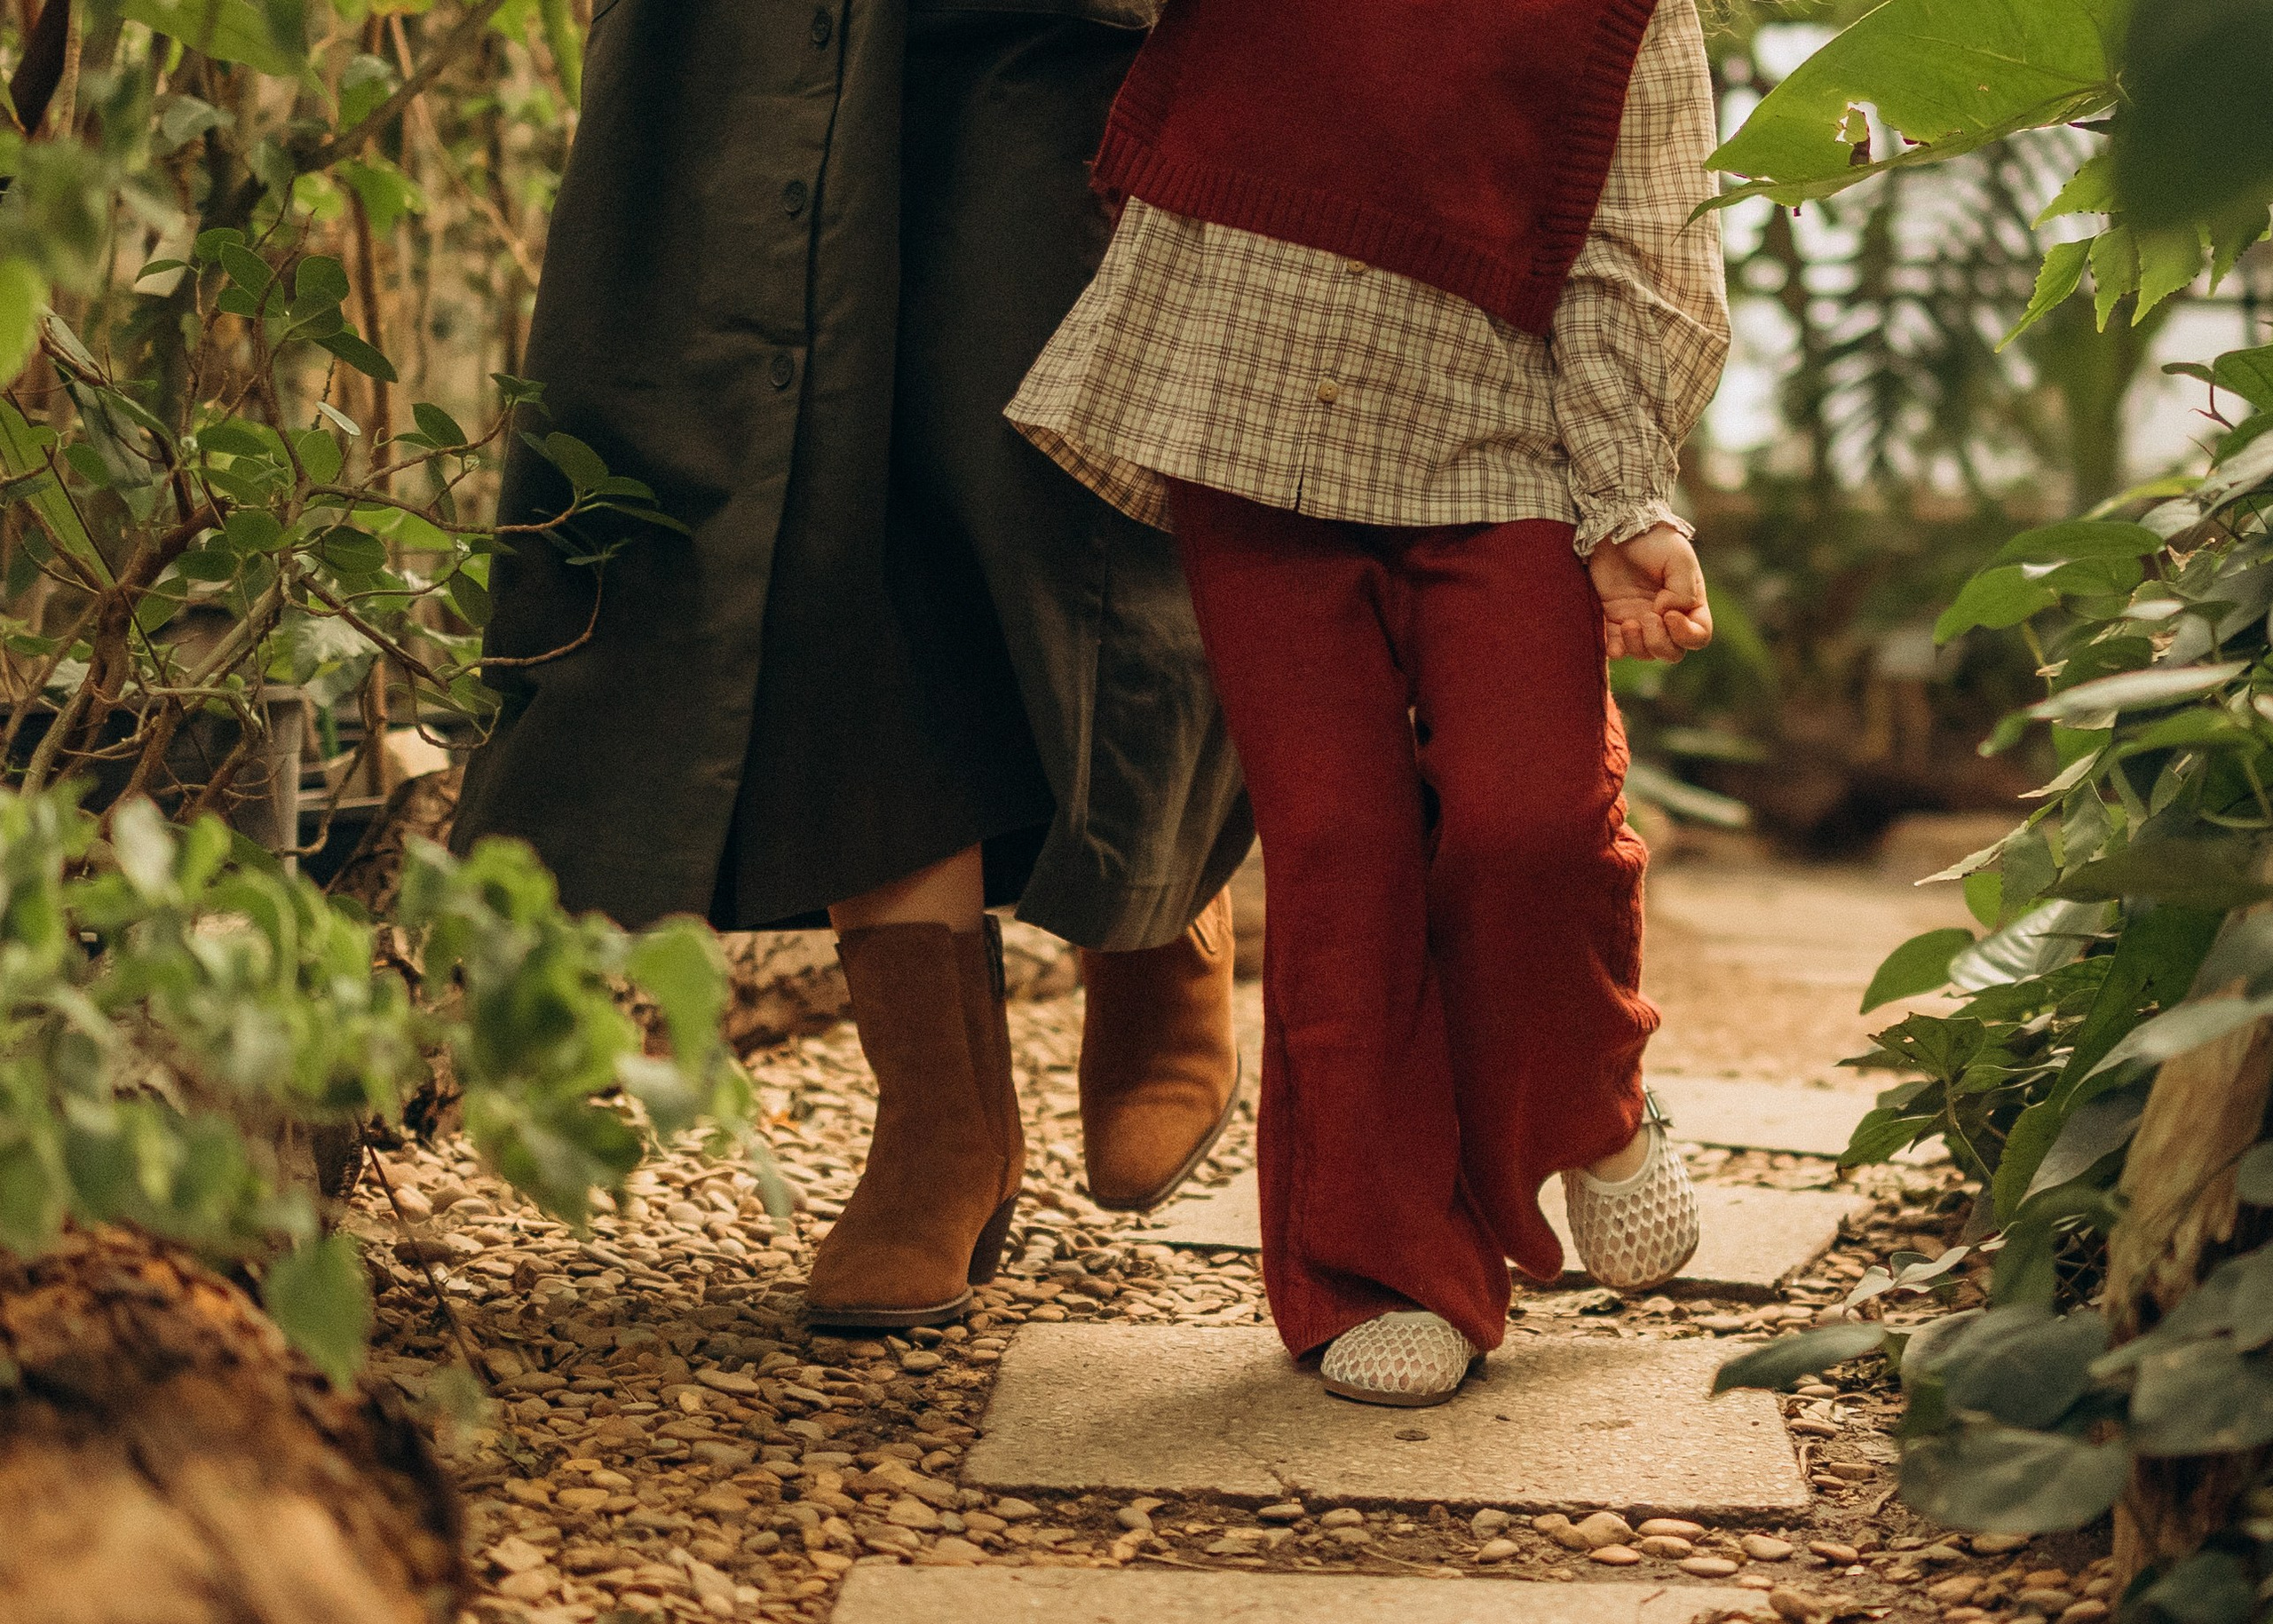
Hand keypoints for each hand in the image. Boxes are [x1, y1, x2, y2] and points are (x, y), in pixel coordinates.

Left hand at [1588, 523, 1712, 661]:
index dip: (1686, 635)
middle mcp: (1667, 618)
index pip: (1698, 636)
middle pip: (1672, 653)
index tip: (1669, 614)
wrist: (1618, 528)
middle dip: (1660, 643)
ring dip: (1638, 646)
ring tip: (1628, 622)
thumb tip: (1666, 616)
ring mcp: (1641, 621)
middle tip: (1648, 617)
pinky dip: (1617, 650)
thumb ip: (1681, 591)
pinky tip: (1614, 641)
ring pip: (1646, 654)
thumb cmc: (1655, 541)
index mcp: (1690, 604)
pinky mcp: (1614, 620)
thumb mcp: (1678, 560)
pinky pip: (1617, 648)